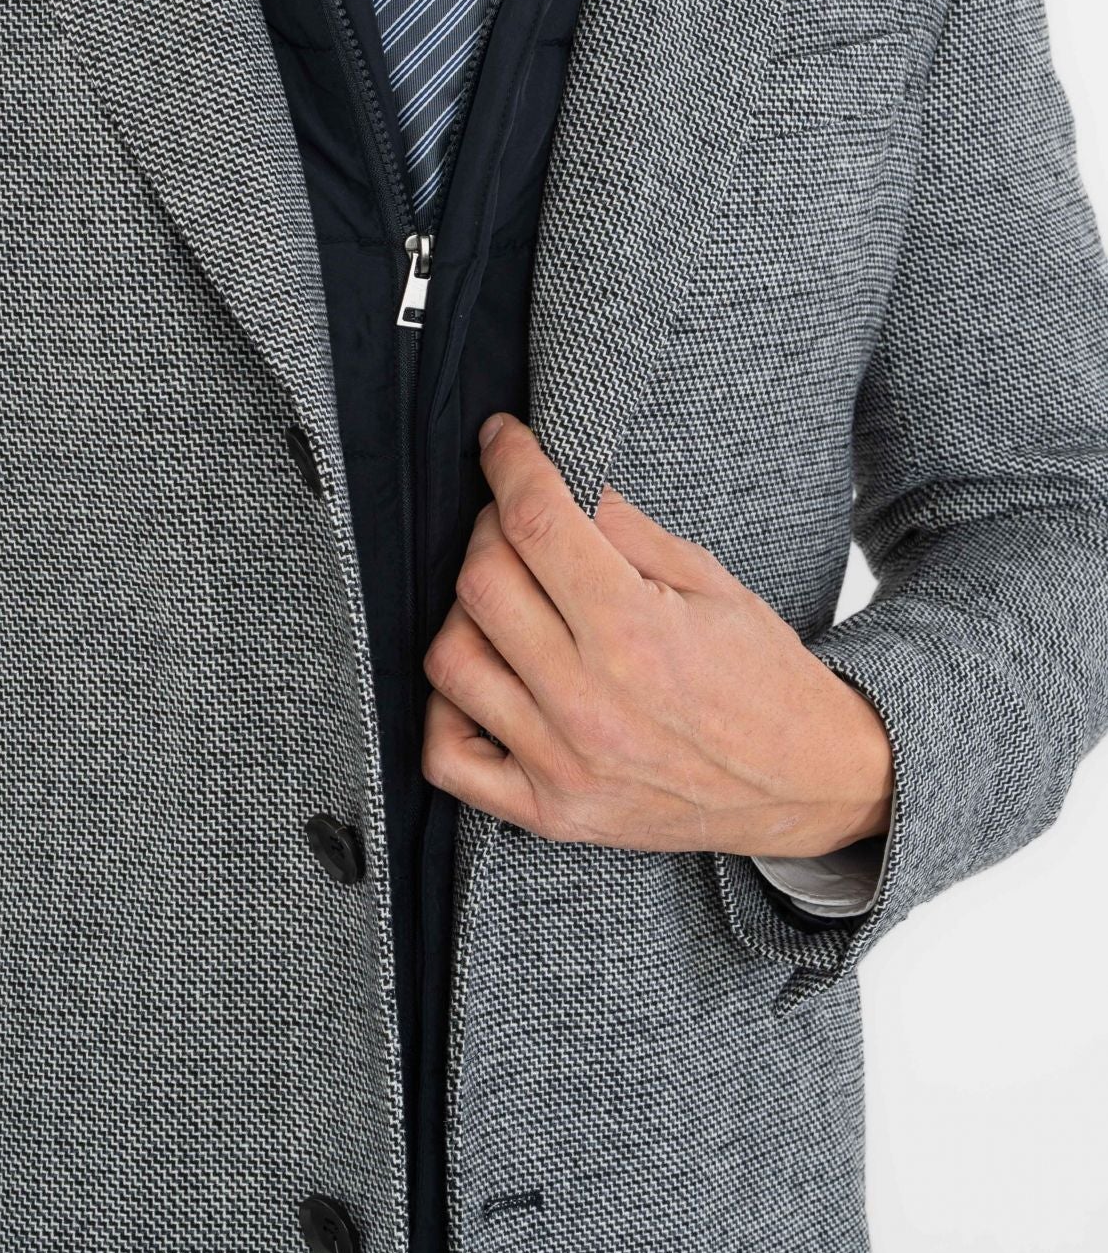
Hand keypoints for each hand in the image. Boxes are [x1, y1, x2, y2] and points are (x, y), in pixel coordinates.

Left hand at [420, 412, 894, 855]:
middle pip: (480, 583)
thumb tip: (553, 476)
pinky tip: (485, 678)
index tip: (500, 440)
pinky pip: (447, 758)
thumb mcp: (707, 580)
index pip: (535, 523)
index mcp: (635, 632)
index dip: (508, 464)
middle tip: (518, 524)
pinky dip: (445, 711)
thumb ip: (623, 527)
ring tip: (508, 602)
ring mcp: (563, 764)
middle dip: (489, 530)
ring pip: (450, 660)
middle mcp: (589, 702)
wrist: (807, 779)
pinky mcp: (550, 812)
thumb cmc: (760, 674)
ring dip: (465, 613)